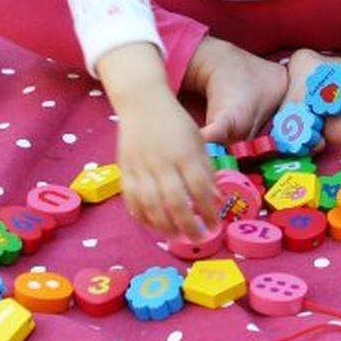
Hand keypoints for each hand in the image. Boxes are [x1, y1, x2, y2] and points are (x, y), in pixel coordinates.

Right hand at [95, 42, 219, 240]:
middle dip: (189, 227)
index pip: (200, 189)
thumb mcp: (197, 140)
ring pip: (151, 206)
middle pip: (176, 203)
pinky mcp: (124, 170)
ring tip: (176, 236)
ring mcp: (140, 167)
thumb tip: (215, 199)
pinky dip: (142, 217)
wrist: (142, 102)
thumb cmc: (175, 122)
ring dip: (164, 227)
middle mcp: (162, 162)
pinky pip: (131, 200)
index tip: (215, 225)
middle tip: (198, 239)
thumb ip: (206, 168)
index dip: (209, 211)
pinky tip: (153, 225)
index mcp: (184, 153)